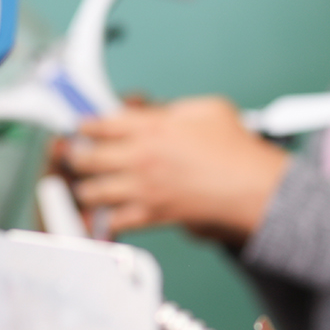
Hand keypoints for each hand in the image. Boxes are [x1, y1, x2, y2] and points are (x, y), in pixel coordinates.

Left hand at [67, 96, 288, 243]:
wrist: (252, 187)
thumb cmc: (237, 150)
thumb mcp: (208, 108)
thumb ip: (176, 108)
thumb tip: (162, 113)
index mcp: (151, 127)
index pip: (100, 122)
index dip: (85, 124)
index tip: (82, 127)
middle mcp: (140, 156)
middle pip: (84, 156)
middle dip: (77, 156)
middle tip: (78, 156)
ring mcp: (143, 187)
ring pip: (91, 191)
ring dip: (86, 188)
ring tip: (88, 187)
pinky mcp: (152, 213)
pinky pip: (115, 220)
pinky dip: (107, 221)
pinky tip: (107, 217)